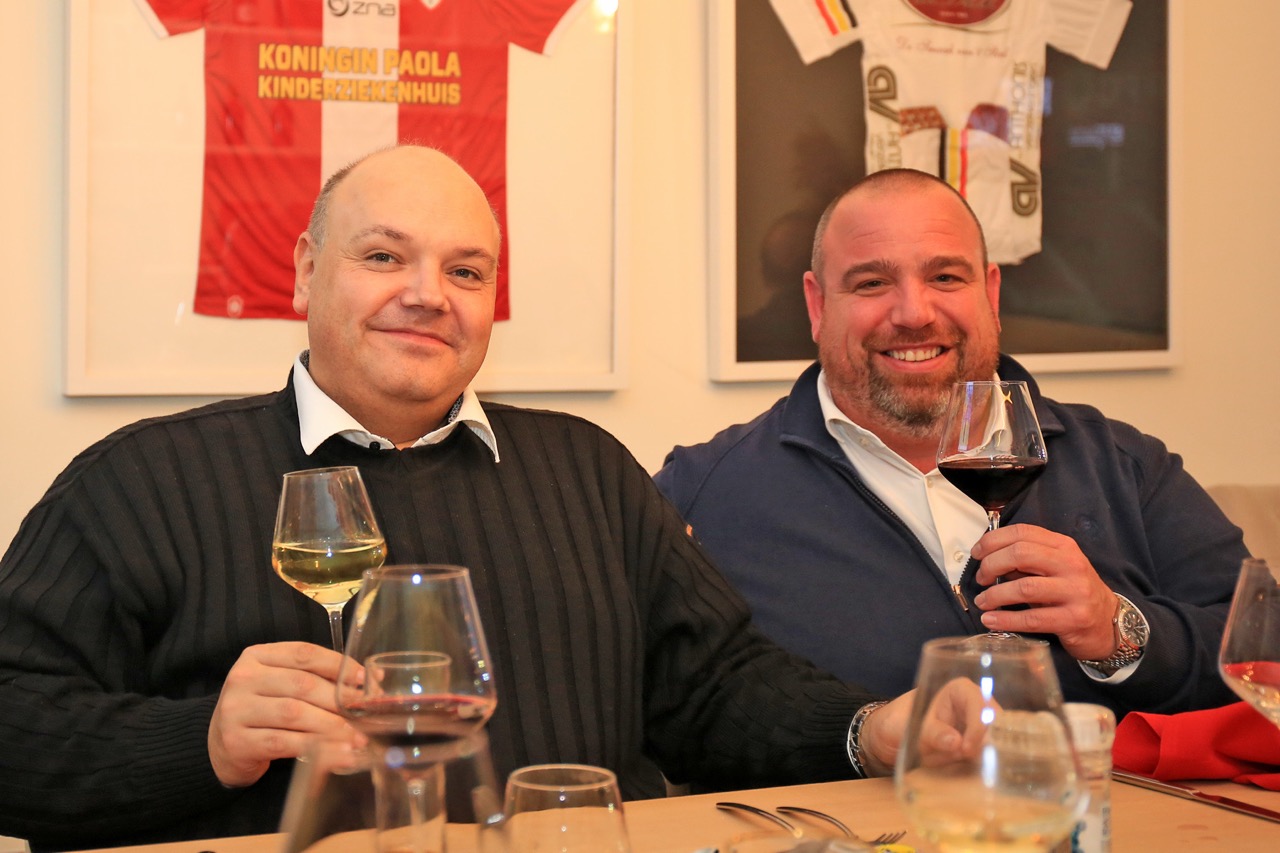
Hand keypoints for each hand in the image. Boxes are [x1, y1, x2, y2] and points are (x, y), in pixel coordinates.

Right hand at [208, 642, 354, 786]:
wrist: (218, 746)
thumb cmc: (261, 710)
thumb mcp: (281, 685)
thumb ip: (317, 678)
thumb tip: (371, 679)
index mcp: (257, 656)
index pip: (304, 653)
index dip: (339, 665)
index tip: (366, 680)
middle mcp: (243, 678)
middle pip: (302, 684)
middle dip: (340, 700)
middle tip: (366, 713)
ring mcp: (237, 710)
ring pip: (295, 714)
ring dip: (332, 726)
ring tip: (357, 737)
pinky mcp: (238, 741)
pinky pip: (285, 743)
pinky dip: (316, 748)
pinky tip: (338, 754)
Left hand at [860, 679, 986, 774]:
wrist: (887, 744)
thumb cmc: (895, 723)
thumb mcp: (905, 726)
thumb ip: (930, 732)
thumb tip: (956, 743)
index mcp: (959, 691)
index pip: (980, 702)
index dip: (978, 724)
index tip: (966, 748)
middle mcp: (973, 709)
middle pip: (998, 724)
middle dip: (992, 744)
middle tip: (978, 764)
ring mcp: (977, 731)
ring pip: (998, 743)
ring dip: (992, 758)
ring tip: (981, 774)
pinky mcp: (975, 752)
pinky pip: (989, 759)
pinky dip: (986, 768)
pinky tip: (980, 778)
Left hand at [970, 523, 1117, 659]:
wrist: (1108, 622)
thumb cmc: (1072, 592)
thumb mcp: (1053, 569)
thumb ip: (1025, 561)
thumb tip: (987, 558)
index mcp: (1063, 546)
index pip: (1023, 532)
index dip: (993, 540)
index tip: (977, 553)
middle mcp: (1071, 565)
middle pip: (1020, 554)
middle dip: (991, 565)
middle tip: (981, 579)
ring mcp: (1075, 592)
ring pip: (1024, 587)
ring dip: (995, 595)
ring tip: (983, 602)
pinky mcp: (1074, 619)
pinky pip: (1032, 618)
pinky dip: (1005, 619)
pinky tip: (990, 620)